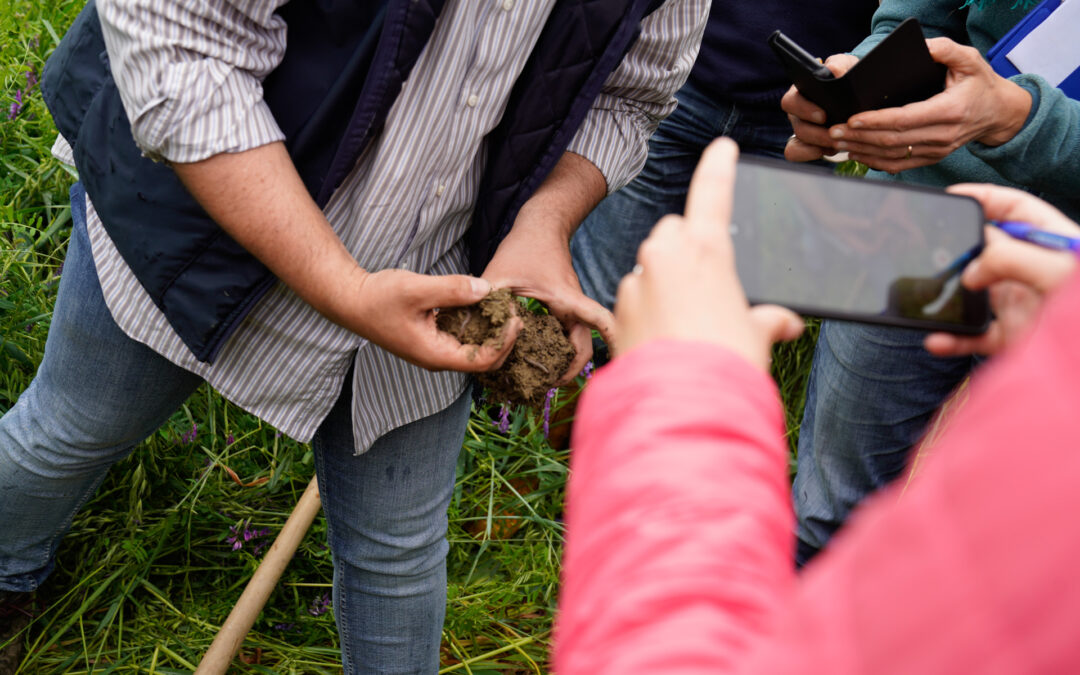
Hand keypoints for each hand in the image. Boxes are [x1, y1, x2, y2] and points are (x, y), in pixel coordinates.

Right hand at [347, 269, 521, 370]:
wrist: (351, 300)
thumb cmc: (379, 297)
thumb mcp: (418, 289)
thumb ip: (453, 290)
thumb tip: (486, 290)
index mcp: (436, 355)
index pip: (484, 360)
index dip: (505, 342)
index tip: (516, 317)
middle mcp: (437, 358)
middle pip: (484, 359)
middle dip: (504, 338)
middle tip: (516, 311)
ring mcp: (434, 349)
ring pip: (474, 347)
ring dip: (492, 330)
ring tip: (504, 306)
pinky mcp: (432, 337)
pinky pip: (462, 336)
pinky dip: (476, 323)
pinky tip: (483, 303)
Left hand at [482, 217, 613, 384]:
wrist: (541, 226)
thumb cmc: (525, 246)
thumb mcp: (499, 273)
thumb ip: (486, 300)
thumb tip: (472, 328)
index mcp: (566, 299)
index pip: (600, 322)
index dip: (612, 343)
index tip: (619, 363)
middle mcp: (573, 306)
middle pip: (584, 346)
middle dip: (572, 370)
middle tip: (549, 384)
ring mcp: (570, 308)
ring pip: (576, 342)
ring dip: (564, 361)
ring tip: (540, 376)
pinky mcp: (563, 307)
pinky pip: (566, 334)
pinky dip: (556, 348)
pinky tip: (537, 356)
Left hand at [614, 138, 803, 369]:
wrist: (681, 406)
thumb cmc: (726, 364)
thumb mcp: (756, 337)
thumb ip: (765, 320)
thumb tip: (782, 323)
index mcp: (706, 251)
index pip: (712, 196)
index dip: (718, 170)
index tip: (722, 147)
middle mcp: (665, 257)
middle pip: (672, 234)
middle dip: (684, 250)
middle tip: (706, 287)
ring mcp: (636, 283)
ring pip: (650, 270)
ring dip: (665, 287)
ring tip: (687, 330)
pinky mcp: (616, 312)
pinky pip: (634, 302)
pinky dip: (647, 316)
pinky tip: (663, 345)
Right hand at [781, 53, 859, 161]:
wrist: (857, 94)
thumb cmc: (846, 78)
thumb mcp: (847, 67)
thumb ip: (840, 65)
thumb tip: (833, 70)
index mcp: (800, 92)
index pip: (791, 101)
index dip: (804, 110)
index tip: (823, 116)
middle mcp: (797, 111)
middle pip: (797, 126)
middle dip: (817, 133)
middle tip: (835, 135)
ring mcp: (800, 128)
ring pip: (798, 141)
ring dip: (819, 144)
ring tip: (837, 143)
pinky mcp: (805, 143)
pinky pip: (796, 152)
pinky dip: (810, 154)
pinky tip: (829, 150)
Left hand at [825, 38, 1031, 172]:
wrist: (999, 113)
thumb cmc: (981, 84)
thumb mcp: (970, 60)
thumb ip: (946, 50)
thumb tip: (922, 46)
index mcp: (949, 111)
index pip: (905, 120)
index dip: (876, 121)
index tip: (852, 119)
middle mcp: (942, 135)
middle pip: (893, 141)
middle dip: (859, 137)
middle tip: (834, 131)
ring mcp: (936, 150)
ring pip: (892, 155)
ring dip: (862, 150)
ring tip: (837, 142)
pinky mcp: (931, 158)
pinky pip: (898, 165)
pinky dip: (874, 161)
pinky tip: (856, 154)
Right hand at [924, 184, 1077, 356]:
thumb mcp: (1056, 268)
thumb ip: (1009, 259)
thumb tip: (969, 274)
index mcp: (1051, 242)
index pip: (1015, 209)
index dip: (984, 198)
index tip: (952, 197)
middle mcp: (1032, 268)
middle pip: (985, 248)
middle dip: (956, 247)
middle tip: (931, 250)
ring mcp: (1021, 301)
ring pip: (974, 293)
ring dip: (948, 295)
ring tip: (927, 296)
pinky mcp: (1013, 335)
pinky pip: (974, 334)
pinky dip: (952, 338)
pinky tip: (937, 339)